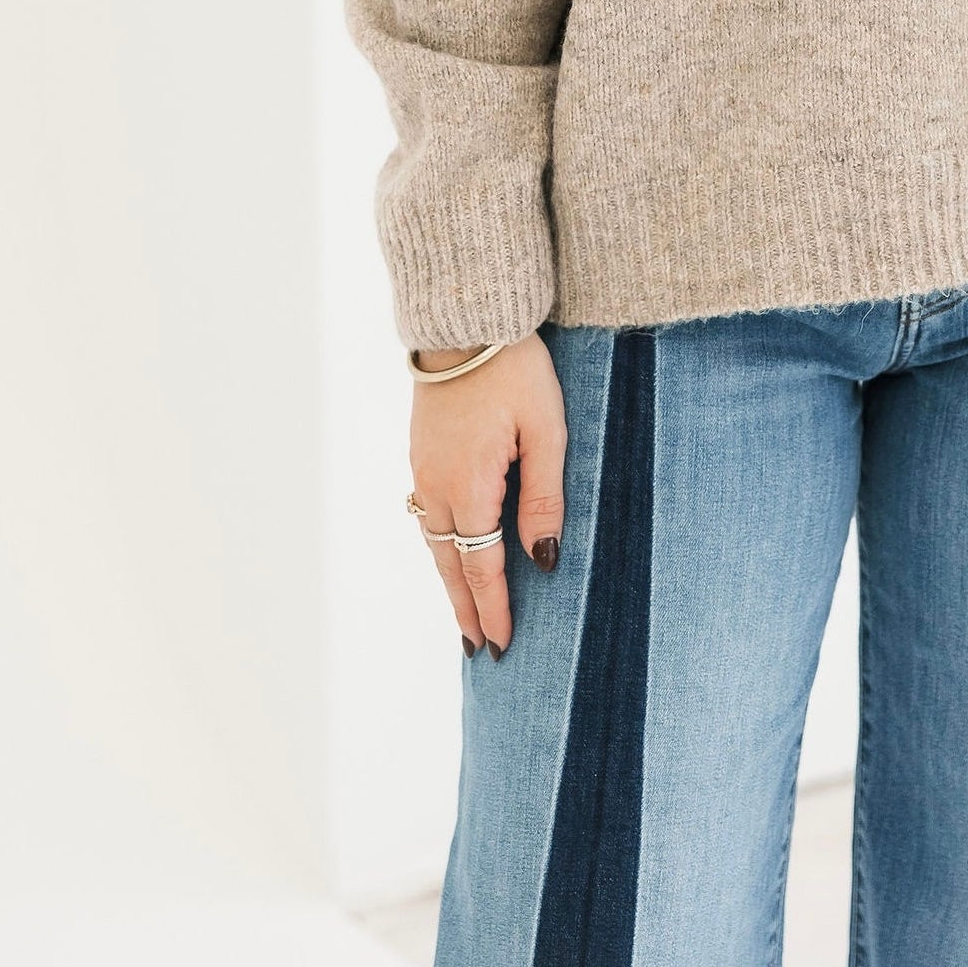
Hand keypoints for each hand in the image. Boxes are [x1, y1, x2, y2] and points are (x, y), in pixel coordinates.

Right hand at [408, 332, 566, 658]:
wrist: (466, 317)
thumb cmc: (515, 367)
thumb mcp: (546, 429)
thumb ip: (544, 497)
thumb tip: (543, 561)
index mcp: (469, 486)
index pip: (482, 566)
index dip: (494, 607)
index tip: (501, 645)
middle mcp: (436, 484)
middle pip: (451, 564)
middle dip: (466, 607)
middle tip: (478, 649)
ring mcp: (423, 467)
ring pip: (435, 541)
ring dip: (451, 579)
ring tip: (464, 612)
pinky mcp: (421, 450)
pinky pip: (428, 514)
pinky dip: (441, 546)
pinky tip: (451, 552)